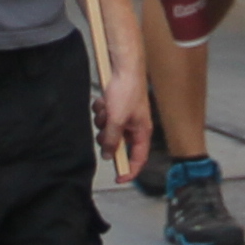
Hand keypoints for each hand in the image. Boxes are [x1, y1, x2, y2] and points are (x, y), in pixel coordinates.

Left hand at [94, 64, 151, 183]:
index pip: (138, 159)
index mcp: (142, 131)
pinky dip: (101, 109)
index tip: (118, 179)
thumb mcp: (117, 120)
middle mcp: (135, 126)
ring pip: (108, 129)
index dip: (130, 171)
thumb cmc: (127, 90)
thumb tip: (108, 156)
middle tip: (103, 128)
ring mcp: (125, 116)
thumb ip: (112, 140)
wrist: (124, 66)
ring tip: (105, 107)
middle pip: (118, 143)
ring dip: (102, 120)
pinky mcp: (117, 106)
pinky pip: (105, 116)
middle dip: (107, 136)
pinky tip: (103, 100)